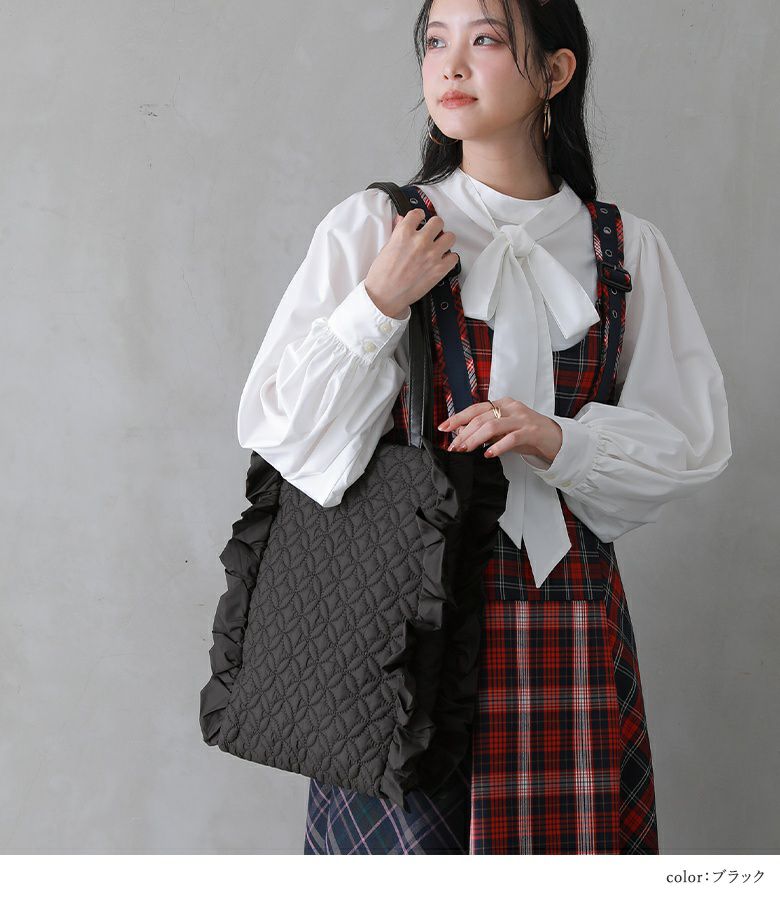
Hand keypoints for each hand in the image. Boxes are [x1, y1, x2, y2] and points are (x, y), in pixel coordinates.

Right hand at [364, 207, 459, 318]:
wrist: (384, 296)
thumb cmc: (382, 276)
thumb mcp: (386, 248)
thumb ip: (397, 232)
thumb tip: (401, 221)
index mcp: (404, 233)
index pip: (418, 213)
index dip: (419, 217)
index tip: (420, 221)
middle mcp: (419, 241)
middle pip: (438, 222)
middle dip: (434, 227)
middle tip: (432, 234)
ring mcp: (431, 255)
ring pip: (450, 237)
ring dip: (445, 241)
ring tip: (439, 246)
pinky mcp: (439, 269)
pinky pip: (454, 257)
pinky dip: (449, 259)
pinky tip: (442, 261)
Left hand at [438, 398, 562, 461]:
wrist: (555, 438)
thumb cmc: (527, 434)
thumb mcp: (504, 430)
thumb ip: (486, 429)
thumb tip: (462, 432)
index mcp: (503, 404)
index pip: (475, 409)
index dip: (457, 418)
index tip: (443, 428)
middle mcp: (511, 408)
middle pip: (480, 418)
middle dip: (463, 434)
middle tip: (454, 446)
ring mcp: (521, 418)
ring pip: (492, 426)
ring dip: (475, 439)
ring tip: (466, 449)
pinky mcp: (531, 431)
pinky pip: (510, 438)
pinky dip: (497, 446)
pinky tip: (489, 454)